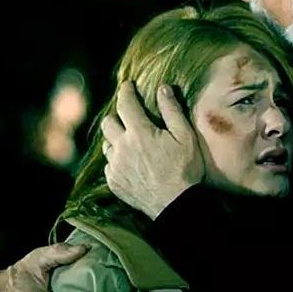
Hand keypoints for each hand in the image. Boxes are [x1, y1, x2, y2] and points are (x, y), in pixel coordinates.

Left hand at [101, 82, 204, 219]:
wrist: (176, 206)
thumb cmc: (185, 170)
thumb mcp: (185, 137)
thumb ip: (172, 111)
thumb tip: (163, 89)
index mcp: (139, 133)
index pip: (125, 104)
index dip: (125, 91)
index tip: (128, 85)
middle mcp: (122, 148)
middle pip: (108, 123)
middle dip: (117, 115)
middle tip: (129, 116)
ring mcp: (115, 167)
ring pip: (107, 145)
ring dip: (116, 139)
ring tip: (130, 141)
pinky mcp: (114, 182)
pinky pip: (109, 165)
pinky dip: (117, 159)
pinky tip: (130, 162)